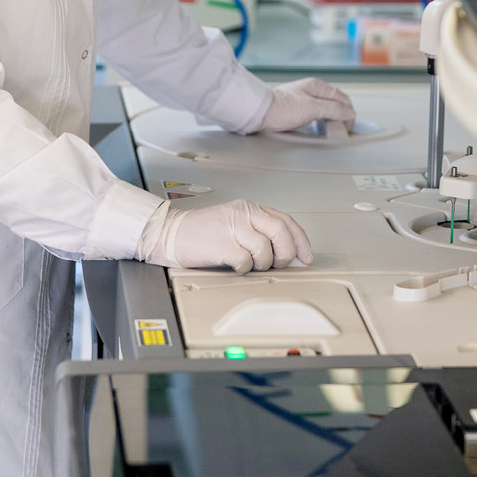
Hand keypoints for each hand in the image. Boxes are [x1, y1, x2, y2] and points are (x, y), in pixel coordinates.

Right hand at [137, 198, 313, 272]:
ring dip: (261, 264)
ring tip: (248, 263)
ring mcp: (233, 228)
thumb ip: (259, 231)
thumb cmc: (202, 232)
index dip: (300, 241)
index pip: (285, 221)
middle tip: (277, 265)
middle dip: (285, 255)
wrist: (171, 233)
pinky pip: (246, 262)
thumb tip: (286, 252)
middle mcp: (243, 214)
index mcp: (249, 208)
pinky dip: (244, 268)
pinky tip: (234, 265)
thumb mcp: (234, 223)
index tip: (305, 257)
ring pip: (266, 251)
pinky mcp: (223, 244)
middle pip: (281, 234)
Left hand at [257, 77, 355, 133]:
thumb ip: (333, 109)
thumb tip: (350, 112)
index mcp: (317, 86)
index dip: (349, 112)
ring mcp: (305, 99)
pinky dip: (323, 120)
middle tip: (344, 129)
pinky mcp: (298, 108)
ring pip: (326, 107)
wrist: (260, 113)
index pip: (342, 97)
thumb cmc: (281, 108)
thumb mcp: (312, 109)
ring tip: (334, 129)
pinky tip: (321, 127)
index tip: (349, 126)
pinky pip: (317, 113)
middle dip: (342, 115)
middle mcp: (312, 90)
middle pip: (335, 102)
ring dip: (333, 117)